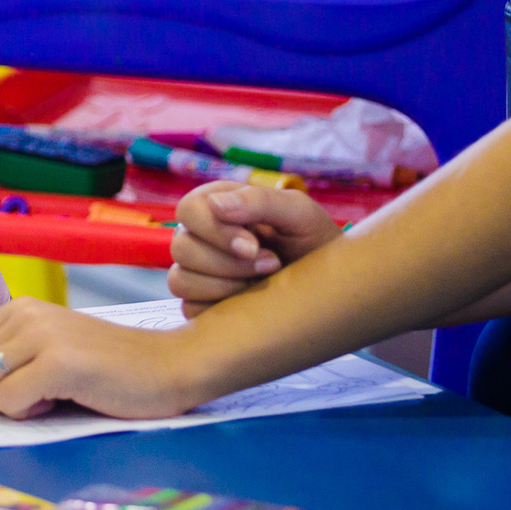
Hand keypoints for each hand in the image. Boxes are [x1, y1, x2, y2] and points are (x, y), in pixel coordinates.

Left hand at [0, 296, 197, 419]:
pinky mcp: (58, 360)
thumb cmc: (110, 373)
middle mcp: (23, 314)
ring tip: (58, 396)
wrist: (171, 367)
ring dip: (16, 408)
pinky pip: (12, 404)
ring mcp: (40, 334)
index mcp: (17, 311)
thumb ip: (5, 367)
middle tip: (44, 397)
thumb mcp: (49, 363)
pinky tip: (66, 399)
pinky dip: (33, 413)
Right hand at [168, 184, 342, 316]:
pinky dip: (220, 309)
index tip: (253, 246)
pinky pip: (190, 310)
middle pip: (182, 248)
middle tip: (271, 265)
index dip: (215, 230)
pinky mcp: (200, 303)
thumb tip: (216, 205)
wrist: (329, 284)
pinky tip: (250, 302)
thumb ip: (260, 200)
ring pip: (181, 281)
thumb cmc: (313, 240)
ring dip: (225, 285)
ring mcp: (196, 272)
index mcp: (216, 206)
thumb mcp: (298, 212)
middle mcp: (199, 237)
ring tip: (263, 283)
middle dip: (228, 262)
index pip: (188, 210)